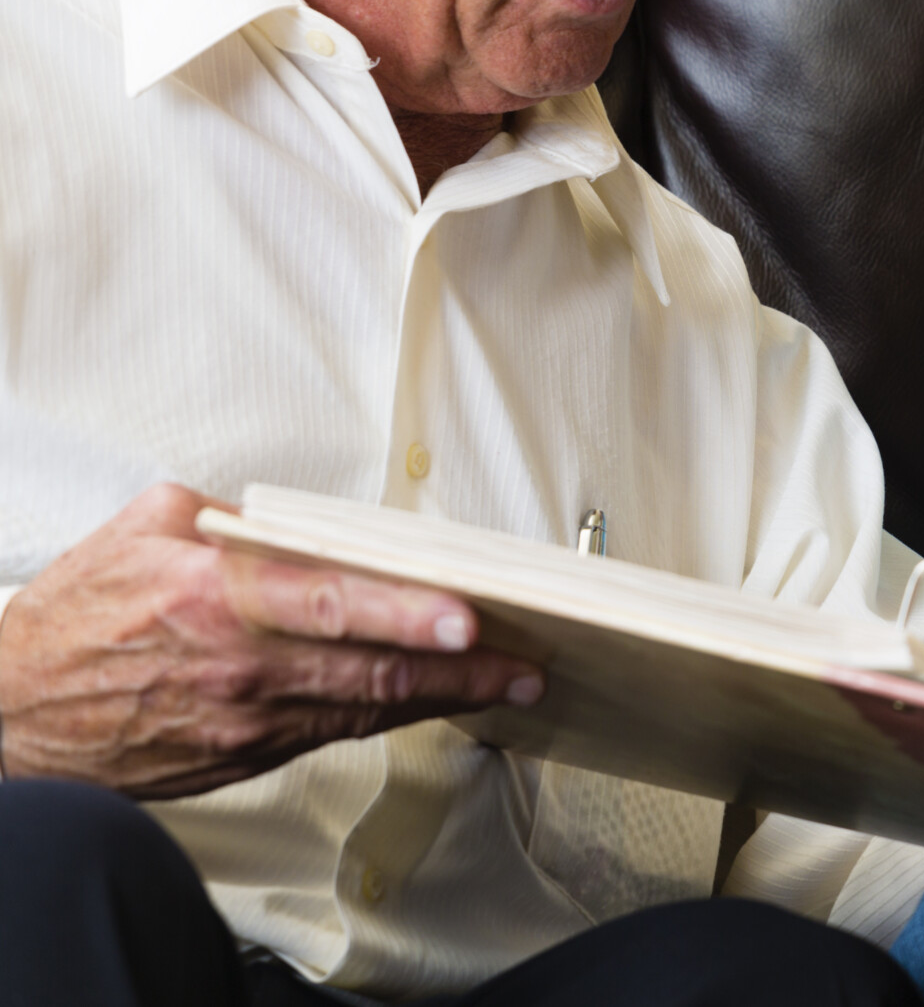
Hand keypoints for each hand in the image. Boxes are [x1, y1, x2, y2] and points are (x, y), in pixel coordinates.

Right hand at [0, 484, 542, 796]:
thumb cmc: (69, 625)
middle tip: (526, 661)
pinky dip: (392, 718)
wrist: (8, 723)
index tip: (469, 618)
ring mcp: (247, 720)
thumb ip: (237, 514)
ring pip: (368, 711)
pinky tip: (434, 702)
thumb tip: (304, 518)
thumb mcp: (146, 528)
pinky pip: (338, 733)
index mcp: (220, 597)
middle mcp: (242, 666)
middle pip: (375, 671)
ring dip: (445, 698)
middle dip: (464, 669)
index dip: (411, 614)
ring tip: (508, 681)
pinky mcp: (246, 756)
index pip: (338, 605)